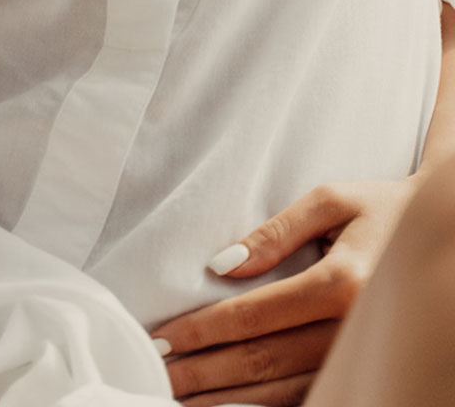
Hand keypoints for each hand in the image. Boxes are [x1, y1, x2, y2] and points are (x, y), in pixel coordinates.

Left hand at [150, 178, 418, 404]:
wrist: (439, 233)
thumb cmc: (380, 210)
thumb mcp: (331, 200)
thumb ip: (275, 232)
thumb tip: (220, 266)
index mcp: (342, 282)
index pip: (255, 315)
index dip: (204, 330)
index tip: (164, 338)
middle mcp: (354, 328)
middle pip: (263, 360)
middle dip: (204, 370)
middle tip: (159, 374)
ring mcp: (362, 356)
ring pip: (283, 390)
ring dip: (227, 398)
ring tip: (183, 397)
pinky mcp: (365, 368)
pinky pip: (309, 396)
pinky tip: (230, 405)